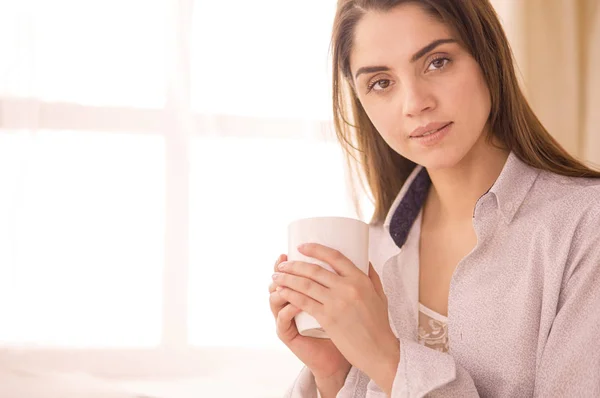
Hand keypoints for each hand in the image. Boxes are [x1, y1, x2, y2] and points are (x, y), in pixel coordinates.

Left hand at [271, 244, 399, 393]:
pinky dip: (290, 294)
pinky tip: (281, 291)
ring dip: (287, 278)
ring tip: (276, 276)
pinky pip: (304, 302)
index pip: (335, 256)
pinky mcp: (328, 318)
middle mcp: (347, 287)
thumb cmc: (379, 324)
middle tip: (282, 264)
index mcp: (360, 279)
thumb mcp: (380, 295)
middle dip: (294, 265)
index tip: (301, 247)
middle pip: (314, 269)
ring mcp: (336, 302)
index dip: (315, 249)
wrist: (379, 351)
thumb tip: (365, 259)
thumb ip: (371, 276)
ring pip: (305, 284)